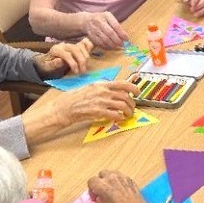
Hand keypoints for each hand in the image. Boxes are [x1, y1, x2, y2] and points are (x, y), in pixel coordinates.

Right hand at [21, 81, 139, 145]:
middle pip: (125, 96)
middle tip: (132, 108)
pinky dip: (120, 117)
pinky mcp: (98, 112)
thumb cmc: (78, 97)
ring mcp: (101, 101)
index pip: (123, 84)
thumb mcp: (92, 87)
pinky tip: (119, 119)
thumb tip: (117, 90)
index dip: (134, 88)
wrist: (65, 107)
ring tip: (127, 115)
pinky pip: (115, 115)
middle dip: (132, 104)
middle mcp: (103, 91)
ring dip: (128, 112)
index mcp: (102, 84)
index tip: (138, 93)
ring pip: (123, 106)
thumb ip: (104, 88)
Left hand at [34, 38, 92, 77]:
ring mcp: (71, 44)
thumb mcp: (47, 67)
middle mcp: (64, 45)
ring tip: (84, 67)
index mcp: (56, 49)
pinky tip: (89, 56)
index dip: (73, 64)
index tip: (76, 72)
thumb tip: (61, 61)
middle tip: (83, 71)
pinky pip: (86, 42)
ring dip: (86, 57)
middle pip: (76, 49)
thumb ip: (53, 64)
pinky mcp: (76, 45)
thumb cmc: (47, 66)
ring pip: (82, 47)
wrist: (47, 61)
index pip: (68, 55)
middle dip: (81, 61)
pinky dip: (89, 47)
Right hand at [81, 12, 128, 48]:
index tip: (126, 38)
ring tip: (116, 46)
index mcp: (106, 16)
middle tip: (122, 44)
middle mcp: (99, 21)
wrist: (86, 20)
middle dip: (117, 40)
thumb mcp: (109, 18)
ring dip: (112, 44)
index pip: (116, 25)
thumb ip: (116, 25)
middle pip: (110, 33)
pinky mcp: (91, 35)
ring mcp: (94, 28)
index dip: (122, 33)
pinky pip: (99, 42)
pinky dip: (106, 46)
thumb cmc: (102, 19)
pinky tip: (110, 46)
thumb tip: (124, 36)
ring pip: (105, 39)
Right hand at [88, 170, 146, 202]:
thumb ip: (99, 197)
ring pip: (112, 173)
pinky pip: (121, 176)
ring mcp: (122, 176)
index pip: (91, 180)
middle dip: (100, 181)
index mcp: (102, 184)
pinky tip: (121, 190)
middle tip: (102, 192)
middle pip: (102, 174)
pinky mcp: (130, 179)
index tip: (95, 196)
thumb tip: (99, 195)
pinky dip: (118, 181)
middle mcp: (111, 177)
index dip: (91, 189)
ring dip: (109, 180)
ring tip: (112, 190)